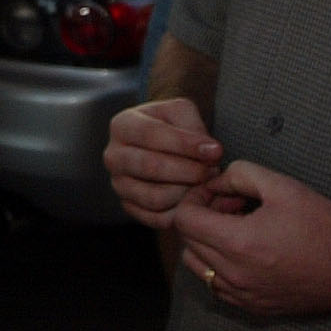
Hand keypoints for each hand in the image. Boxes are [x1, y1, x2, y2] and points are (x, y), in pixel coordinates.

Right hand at [103, 97, 223, 228]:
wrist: (164, 150)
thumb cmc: (174, 128)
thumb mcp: (181, 113)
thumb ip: (193, 125)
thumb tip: (209, 151)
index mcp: (122, 125)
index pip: (150, 134)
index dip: (185, 143)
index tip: (216, 150)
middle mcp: (114, 156)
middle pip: (150, 167)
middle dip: (189, 170)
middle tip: (213, 170)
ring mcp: (119, 184)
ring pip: (155, 197)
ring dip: (187, 193)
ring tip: (205, 183)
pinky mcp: (129, 207)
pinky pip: (157, 217)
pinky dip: (180, 211)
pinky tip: (194, 198)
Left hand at [173, 158, 330, 318]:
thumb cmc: (324, 226)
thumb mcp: (282, 186)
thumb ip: (240, 174)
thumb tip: (216, 181)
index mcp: (238, 244)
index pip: (183, 220)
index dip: (194, 198)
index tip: (215, 191)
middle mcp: (235, 275)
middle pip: (188, 242)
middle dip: (202, 218)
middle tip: (231, 205)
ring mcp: (243, 296)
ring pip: (198, 267)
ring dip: (207, 244)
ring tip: (238, 228)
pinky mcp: (254, 308)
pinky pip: (217, 286)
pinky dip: (220, 266)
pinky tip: (248, 251)